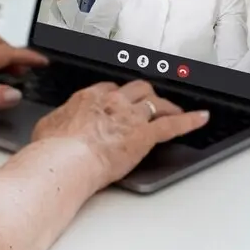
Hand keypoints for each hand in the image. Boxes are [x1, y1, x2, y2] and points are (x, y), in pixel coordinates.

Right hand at [31, 80, 208, 187]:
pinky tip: (201, 118)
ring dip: (164, 105)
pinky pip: (172, 125)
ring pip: (154, 102)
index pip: (109, 89)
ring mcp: (130, 116)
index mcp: (88, 98)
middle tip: (148, 102)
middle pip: (135, 89)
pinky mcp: (145, 135)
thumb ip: (57, 122)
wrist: (65, 159)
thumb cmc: (53, 148)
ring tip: (173, 110)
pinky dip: (189, 121)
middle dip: (143, 95)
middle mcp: (112, 102)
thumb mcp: (48, 127)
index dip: (117, 96)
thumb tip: (54, 125)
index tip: (119, 101)